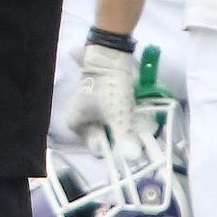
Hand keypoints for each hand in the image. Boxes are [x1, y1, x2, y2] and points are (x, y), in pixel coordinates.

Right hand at [67, 42, 139, 157]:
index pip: (98, 149)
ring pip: (112, 129)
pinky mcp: (103, 104)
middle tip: (139, 138)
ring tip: (139, 124)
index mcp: (77, 126)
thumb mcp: (117, 116)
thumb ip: (124, 139)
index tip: (131, 148)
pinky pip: (115, 118)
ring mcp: (93, 112)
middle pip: (106, 139)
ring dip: (127, 129)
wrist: (108, 59)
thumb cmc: (108, 89)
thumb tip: (132, 157)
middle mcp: (82, 121)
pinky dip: (125, 119)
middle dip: (124, 139)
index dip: (116, 151)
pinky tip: (135, 116)